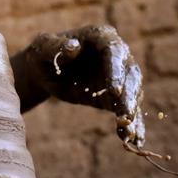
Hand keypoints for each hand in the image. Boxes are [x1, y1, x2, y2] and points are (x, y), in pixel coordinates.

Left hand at [24, 25, 144, 146]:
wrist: (43, 71)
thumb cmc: (43, 53)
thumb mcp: (43, 48)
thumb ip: (56, 47)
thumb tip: (74, 47)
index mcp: (101, 36)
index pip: (114, 52)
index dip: (116, 71)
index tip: (113, 91)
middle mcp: (116, 55)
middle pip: (130, 75)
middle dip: (130, 96)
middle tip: (126, 115)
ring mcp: (119, 77)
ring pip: (132, 95)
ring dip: (132, 115)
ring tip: (129, 135)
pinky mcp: (114, 97)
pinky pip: (126, 111)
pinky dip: (132, 126)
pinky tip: (135, 141)